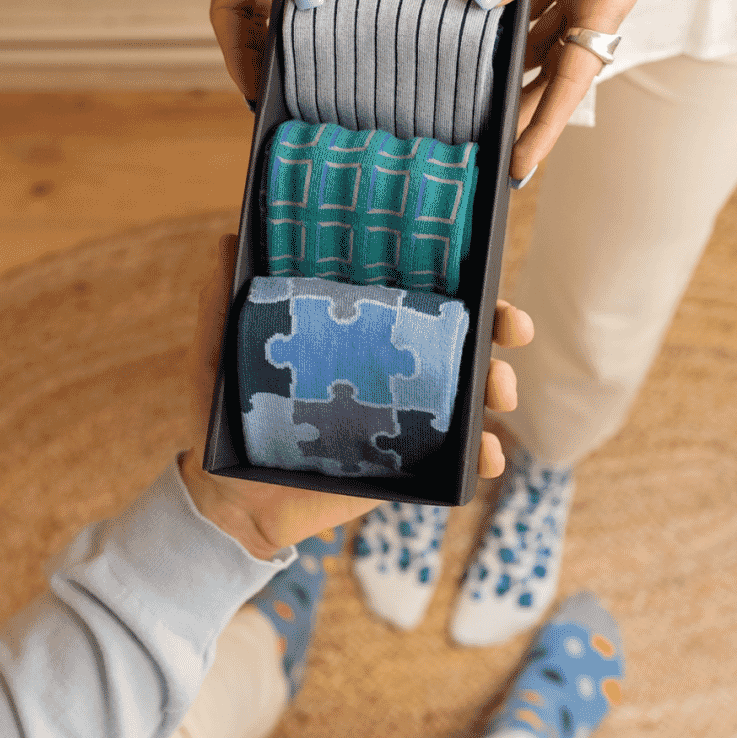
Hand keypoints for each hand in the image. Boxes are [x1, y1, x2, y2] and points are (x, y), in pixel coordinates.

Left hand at [181, 235, 533, 559]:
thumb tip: (227, 238)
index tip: (486, 280)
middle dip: (498, 329)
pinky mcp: (408, 463)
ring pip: (470, 393)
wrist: (229, 499)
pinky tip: (488, 455)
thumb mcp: (220, 353)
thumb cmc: (227, 418)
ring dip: (498, 386)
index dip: (458, 284)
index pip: (416, 298)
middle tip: (515, 329)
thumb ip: (221, 300)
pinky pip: (458, 458)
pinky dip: (483, 455)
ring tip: (501, 391)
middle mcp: (390, 368)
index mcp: (359, 334)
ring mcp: (405, 416)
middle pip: (460, 339)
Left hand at [469, 0, 724, 179]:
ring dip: (508, 64)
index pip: (570, 81)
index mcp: (609, 1)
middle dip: (520, 109)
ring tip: (469, 97)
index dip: (543, 125)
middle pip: (549, 71)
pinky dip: (503, 15)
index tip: (519, 166)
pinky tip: (475, 27)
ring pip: (535, 37)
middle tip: (480, 146)